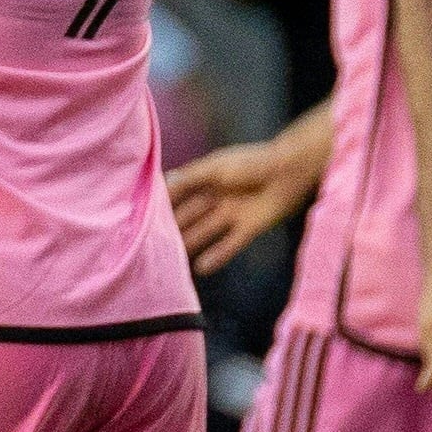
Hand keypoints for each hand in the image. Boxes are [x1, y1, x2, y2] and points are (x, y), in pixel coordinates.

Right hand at [164, 132, 315, 274]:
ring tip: (170, 260)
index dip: (162, 205)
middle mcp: (216, 198)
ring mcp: (231, 214)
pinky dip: (216, 256)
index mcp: (206, 179)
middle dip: (171, 228)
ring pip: (204, 231)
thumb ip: (189, 177)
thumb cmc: (252, 162)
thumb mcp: (215, 166)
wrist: (291, 170)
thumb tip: (161, 185)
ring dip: (189, 244)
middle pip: (188, 215)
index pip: (178, 194)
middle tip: (149, 244)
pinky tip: (201, 268)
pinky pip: (229, 244)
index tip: (140, 217)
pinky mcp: (249, 228)